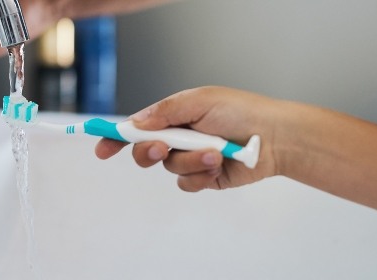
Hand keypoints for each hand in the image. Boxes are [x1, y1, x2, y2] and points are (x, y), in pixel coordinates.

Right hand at [96, 86, 285, 191]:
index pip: (137, 127)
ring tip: (215, 151)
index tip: (101, 148)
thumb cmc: (241, 111)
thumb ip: (165, 111)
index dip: (116, 137)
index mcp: (174, 115)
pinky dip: (200, 175)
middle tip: (161, 147)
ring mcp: (190, 158)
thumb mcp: (200, 100)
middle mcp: (178, 137)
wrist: (275, 137)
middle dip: (149, 151)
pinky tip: (218, 165)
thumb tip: (135, 122)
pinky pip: (186, 183)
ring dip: (190, 160)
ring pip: (168, 168)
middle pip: (144, 151)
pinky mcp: (203, 177)